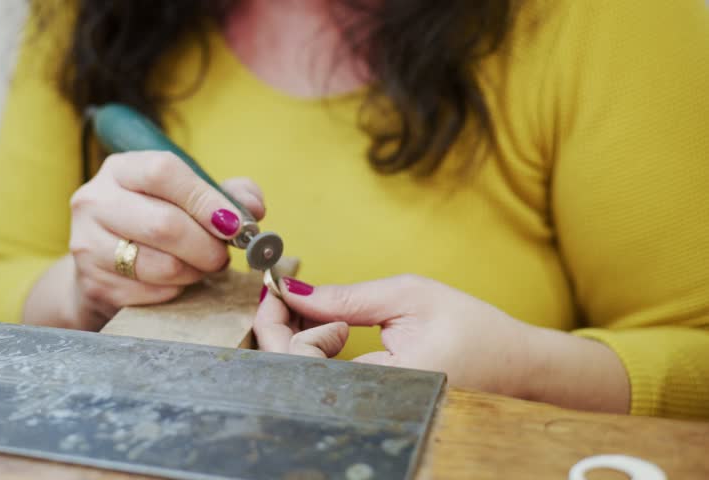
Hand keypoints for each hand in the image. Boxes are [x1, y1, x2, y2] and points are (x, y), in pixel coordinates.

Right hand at [60, 151, 263, 329]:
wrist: (104, 264)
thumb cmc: (155, 221)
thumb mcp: (187, 198)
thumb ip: (226, 195)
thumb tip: (253, 208)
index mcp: (121, 169)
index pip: (163, 172)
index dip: (205, 199)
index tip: (235, 223)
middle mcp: (95, 201)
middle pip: (164, 224)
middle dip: (207, 245)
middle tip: (223, 256)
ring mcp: (88, 244)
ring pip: (161, 265)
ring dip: (195, 271)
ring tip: (201, 267)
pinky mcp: (94, 283)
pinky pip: (153, 293)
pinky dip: (176, 291)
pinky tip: (176, 282)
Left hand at [255, 274, 630, 411]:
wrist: (516, 366)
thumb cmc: (474, 330)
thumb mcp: (409, 297)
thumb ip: (346, 297)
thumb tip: (294, 290)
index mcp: (380, 384)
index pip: (296, 362)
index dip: (276, 323)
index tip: (278, 286)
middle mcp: (368, 407)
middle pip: (290, 375)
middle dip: (278, 329)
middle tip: (288, 291)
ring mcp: (367, 411)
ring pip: (303, 380)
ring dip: (295, 338)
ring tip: (314, 304)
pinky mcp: (369, 407)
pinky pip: (324, 384)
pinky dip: (312, 351)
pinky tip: (325, 326)